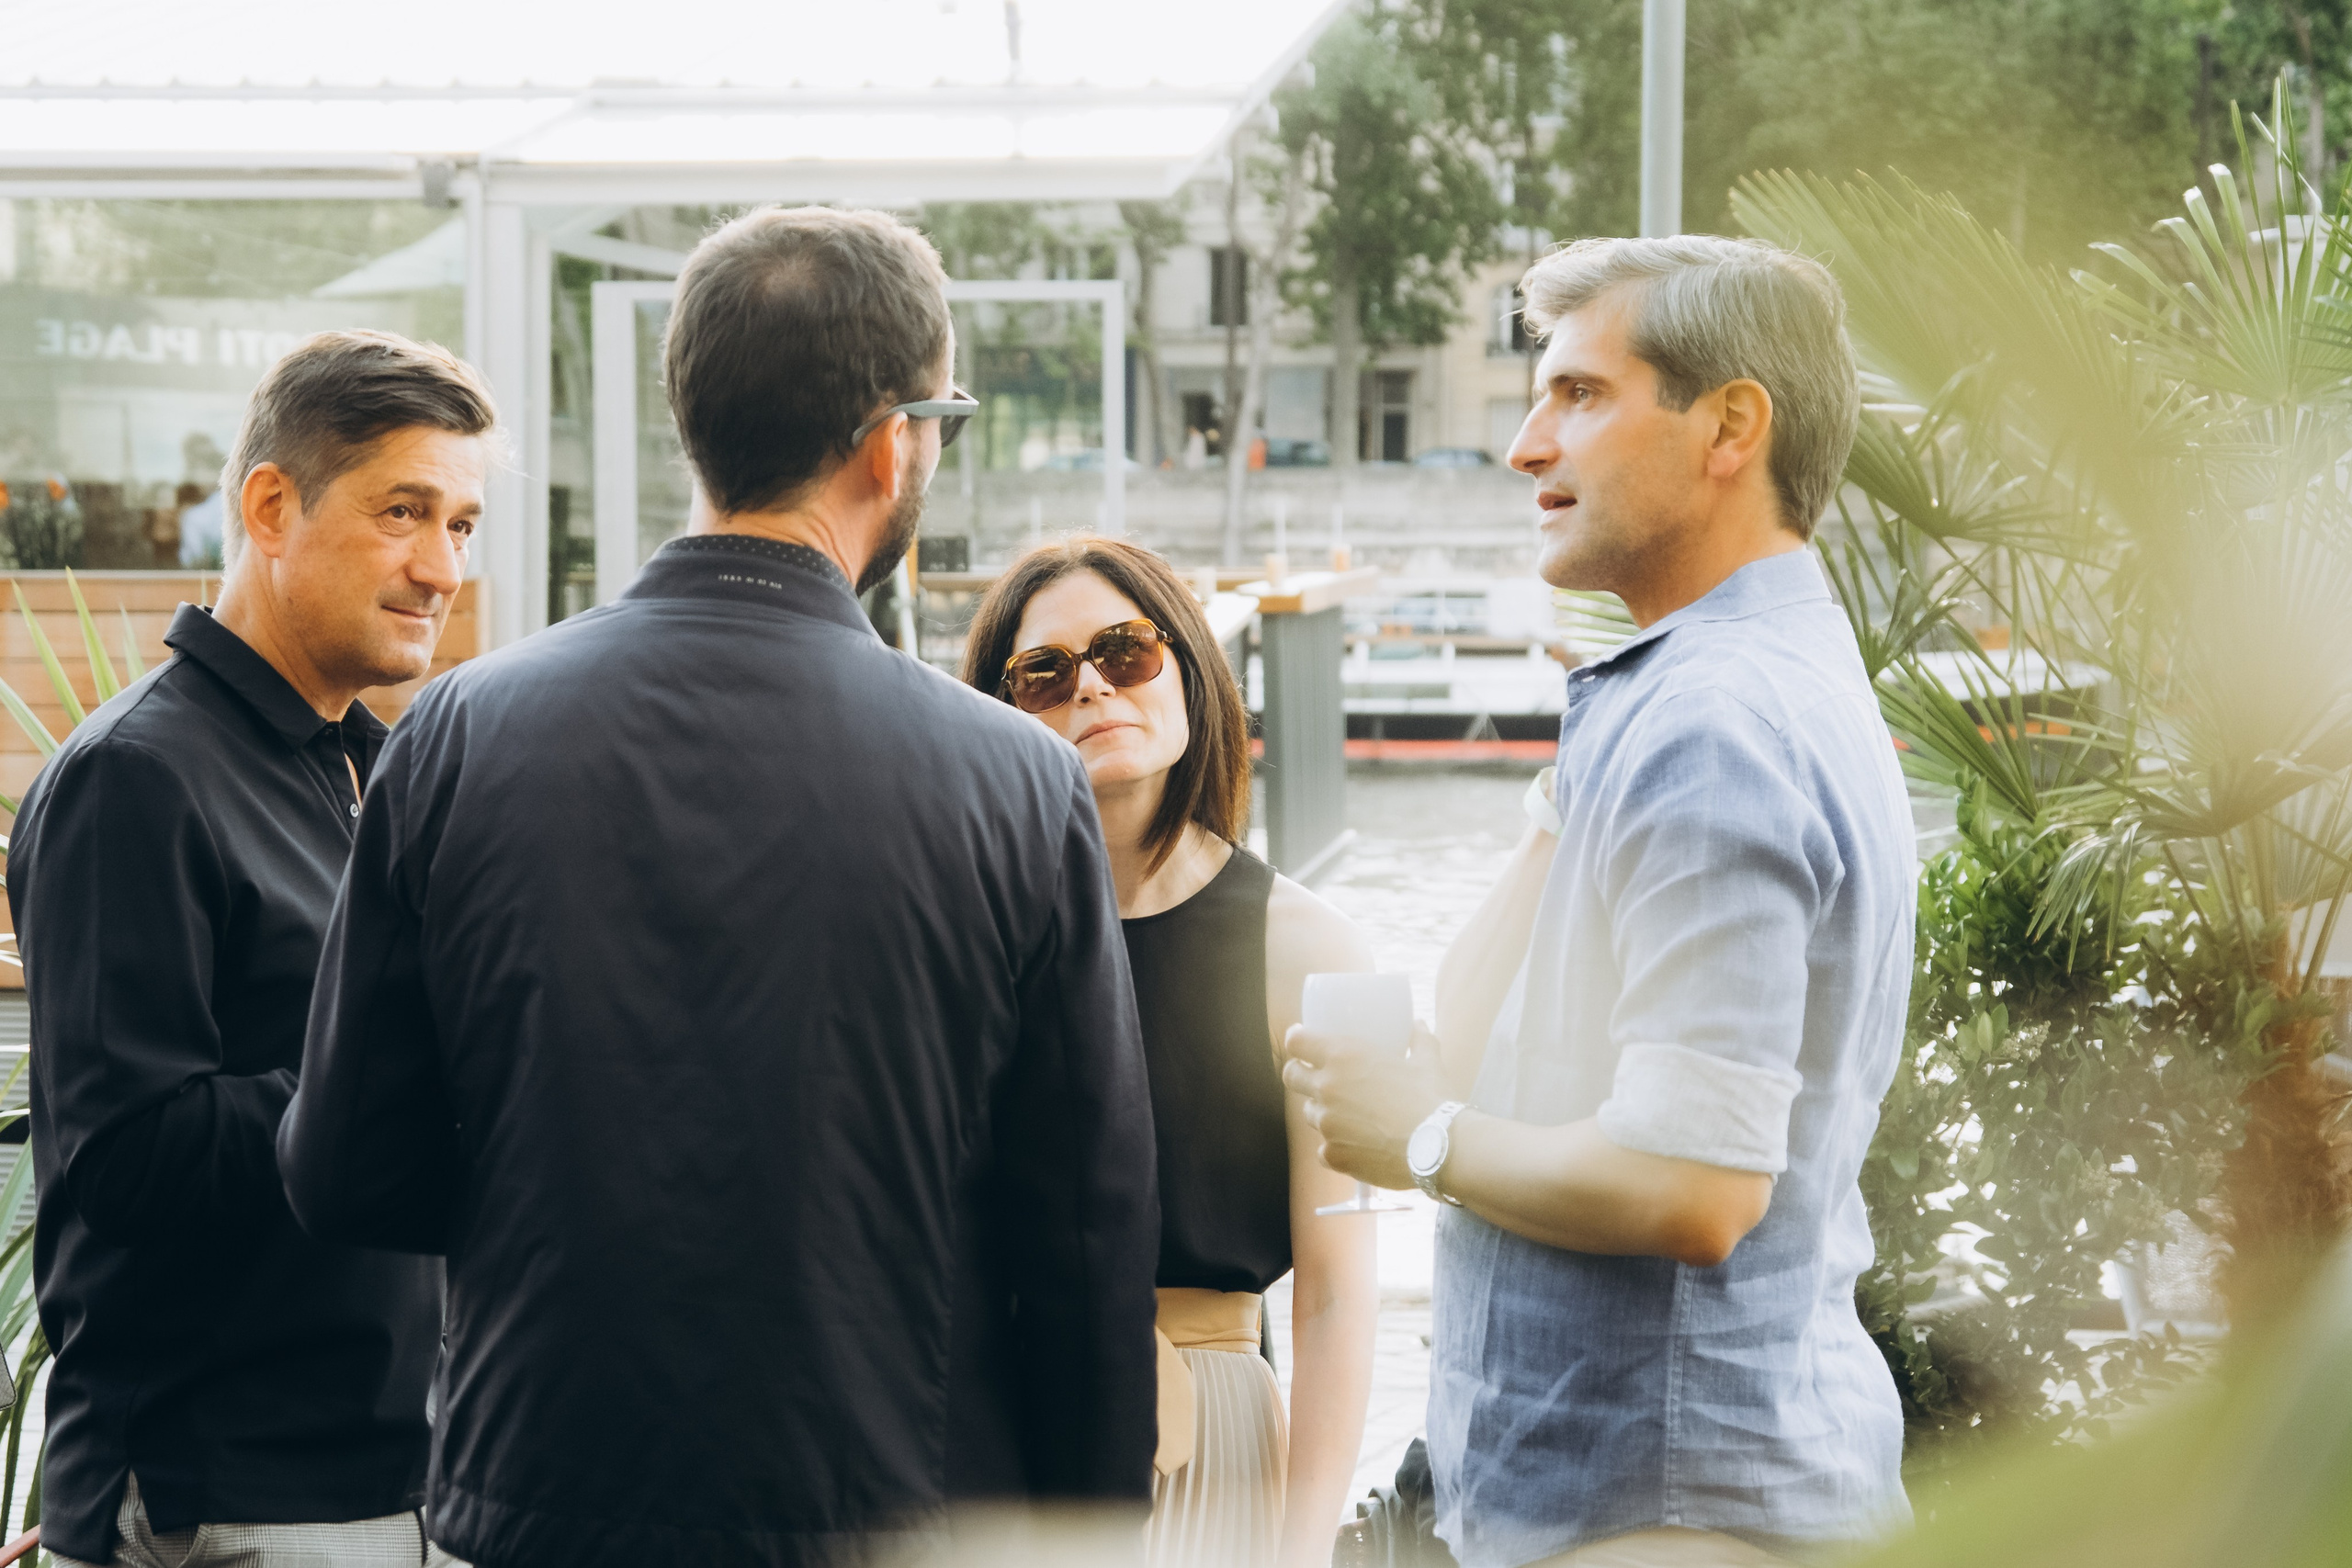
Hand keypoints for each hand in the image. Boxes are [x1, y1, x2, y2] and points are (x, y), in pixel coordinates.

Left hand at [1281, 1022, 1447, 1190]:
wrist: (1439, 1147)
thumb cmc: (1432, 1099)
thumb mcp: (1427, 1061)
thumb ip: (1419, 1040)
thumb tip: (1418, 1025)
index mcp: (1343, 1056)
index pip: (1296, 1043)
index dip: (1296, 1040)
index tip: (1300, 1040)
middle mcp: (1327, 1088)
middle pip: (1292, 1077)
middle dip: (1298, 1075)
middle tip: (1314, 1077)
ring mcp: (1327, 1124)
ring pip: (1310, 1114)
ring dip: (1323, 1112)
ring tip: (1347, 1116)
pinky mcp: (1334, 1155)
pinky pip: (1323, 1150)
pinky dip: (1336, 1147)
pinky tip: (1356, 1146)